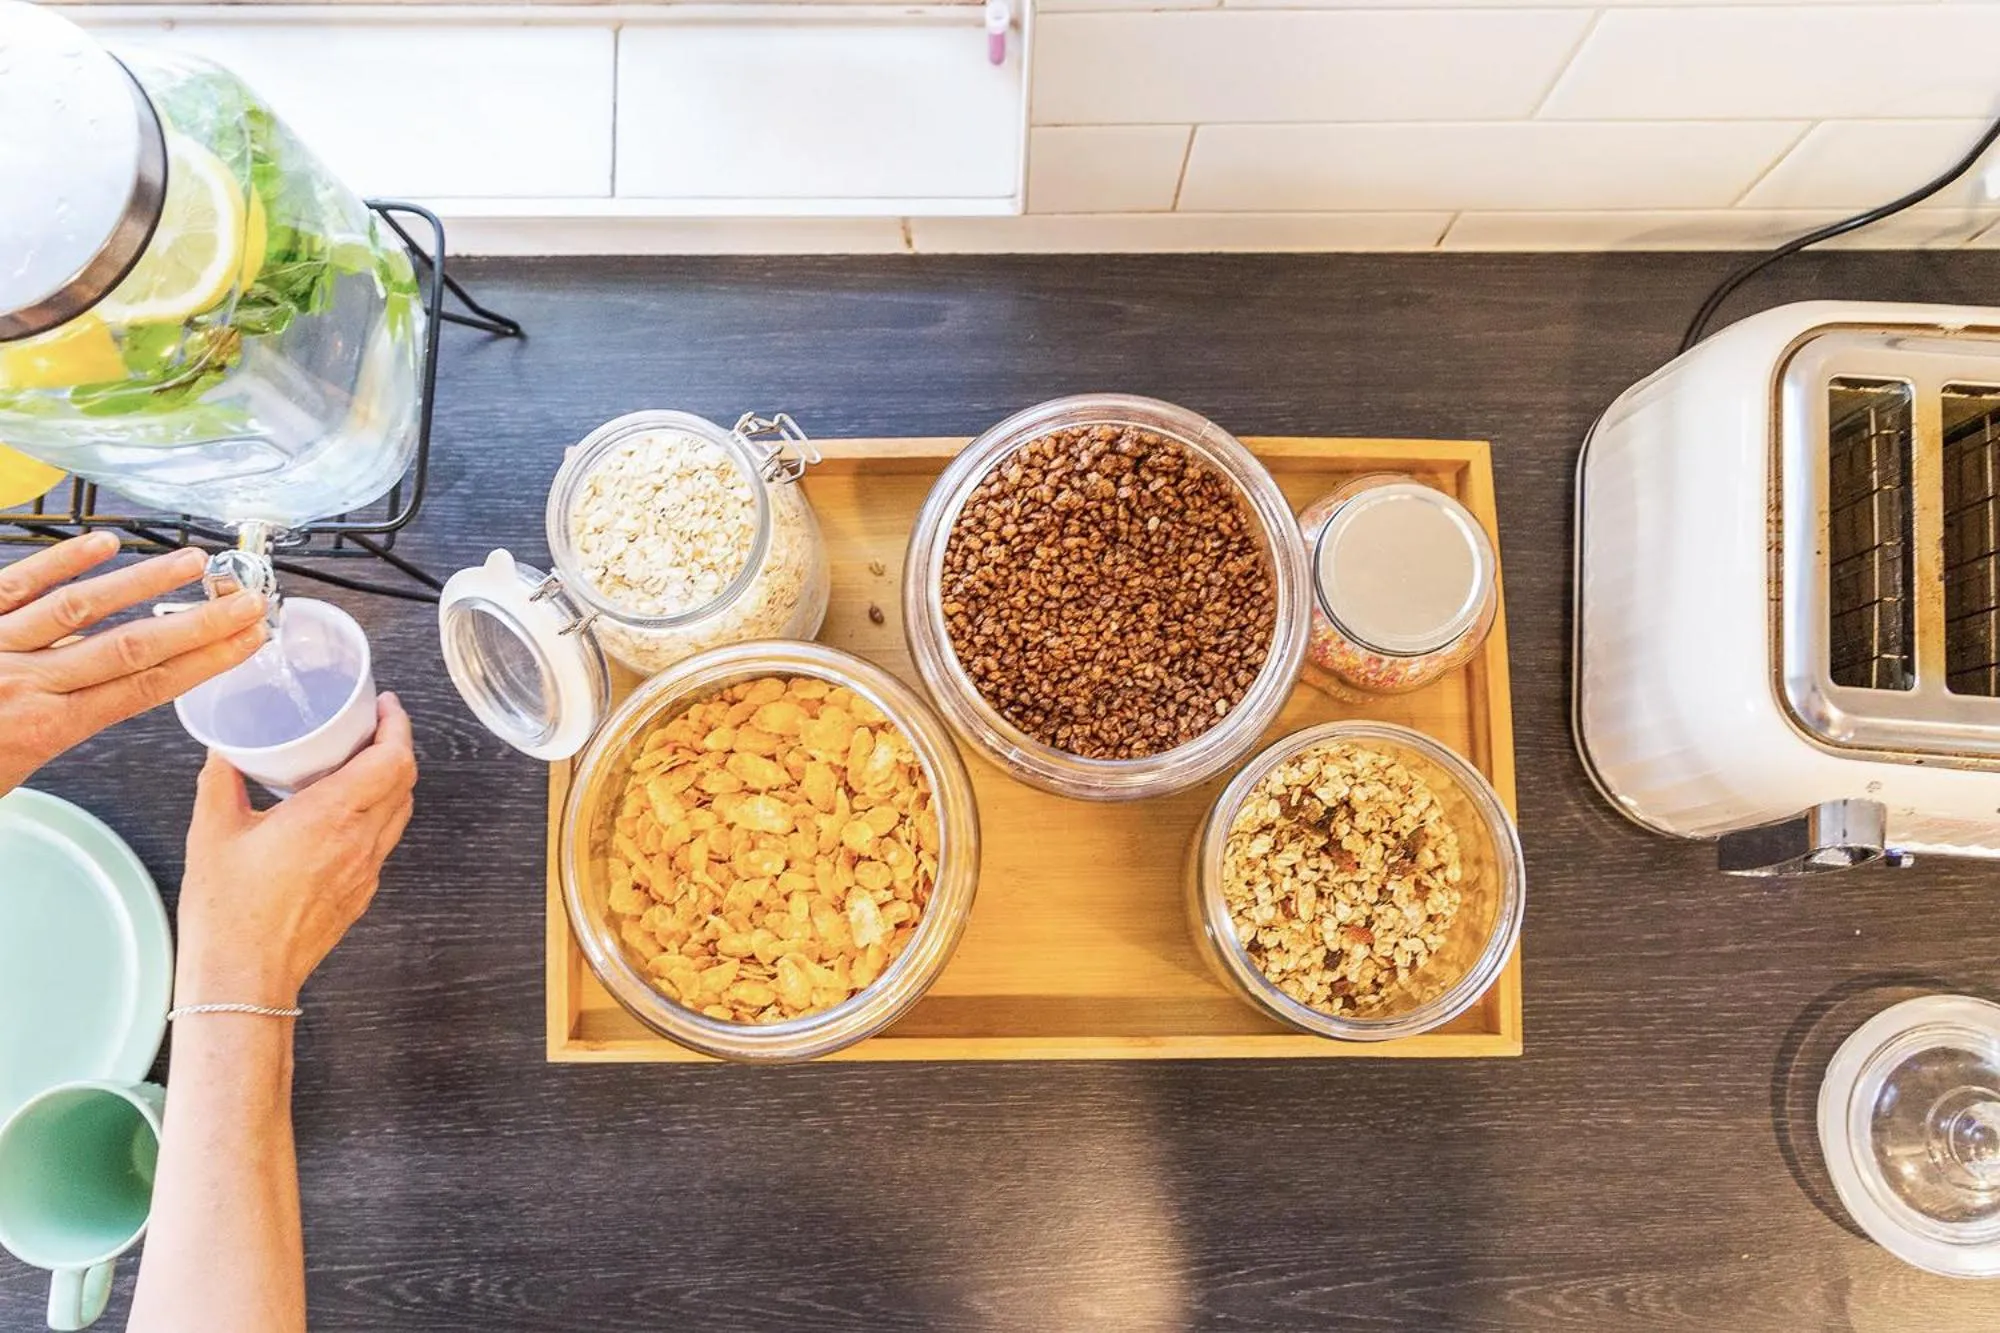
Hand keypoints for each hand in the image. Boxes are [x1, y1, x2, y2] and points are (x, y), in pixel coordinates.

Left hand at [0, 533, 268, 794]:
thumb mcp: (1, 783)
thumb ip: (33, 745)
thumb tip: (60, 720)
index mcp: (41, 730)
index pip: (143, 688)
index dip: (204, 663)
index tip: (246, 644)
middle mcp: (24, 683)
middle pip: (130, 645)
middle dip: (198, 622)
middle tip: (245, 600)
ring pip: (79, 607)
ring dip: (143, 581)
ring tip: (192, 562)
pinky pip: (17, 585)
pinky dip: (62, 562)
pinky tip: (101, 545)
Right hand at [177, 693, 417, 1007]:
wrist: (244, 978)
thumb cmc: (229, 912)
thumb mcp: (212, 832)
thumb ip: (220, 782)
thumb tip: (224, 751)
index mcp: (331, 817)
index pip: (393, 760)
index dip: (397, 725)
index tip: (385, 705)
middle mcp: (360, 841)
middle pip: (405, 781)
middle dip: (396, 745)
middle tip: (372, 725)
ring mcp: (366, 870)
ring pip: (399, 811)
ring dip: (390, 779)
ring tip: (360, 761)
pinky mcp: (361, 892)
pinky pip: (383, 841)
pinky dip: (376, 814)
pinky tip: (345, 811)